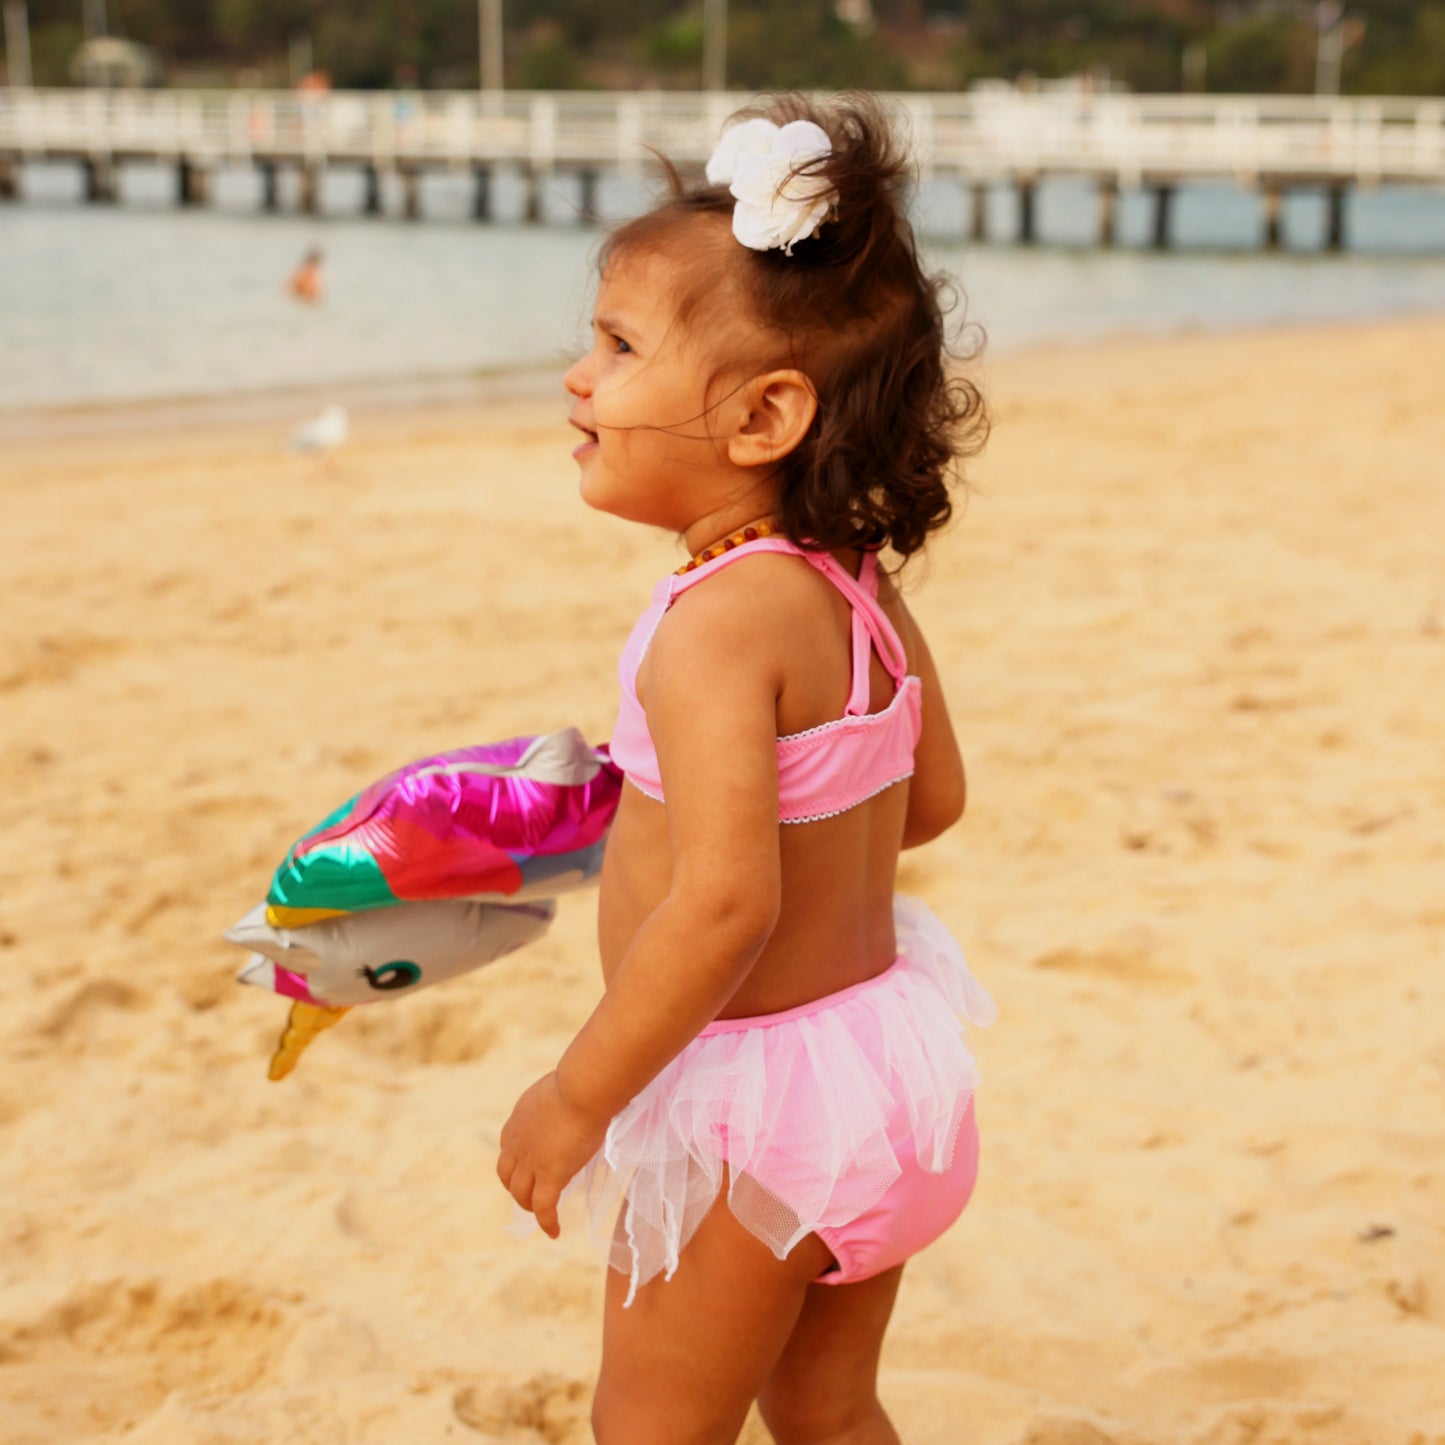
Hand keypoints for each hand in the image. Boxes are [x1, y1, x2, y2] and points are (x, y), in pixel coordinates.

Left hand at [497, 1071, 608, 1239]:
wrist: (582, 1089)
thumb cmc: (582, 1081)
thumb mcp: (563, 1088)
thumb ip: (563, 1100)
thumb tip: (583, 1096)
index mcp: (519, 1119)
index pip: (508, 1146)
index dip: (515, 1161)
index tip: (527, 1167)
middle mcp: (517, 1142)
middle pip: (507, 1173)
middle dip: (515, 1186)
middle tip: (530, 1194)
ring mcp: (531, 1161)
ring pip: (521, 1193)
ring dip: (529, 1205)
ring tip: (541, 1214)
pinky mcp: (549, 1176)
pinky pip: (543, 1208)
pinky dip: (546, 1222)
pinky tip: (554, 1231)